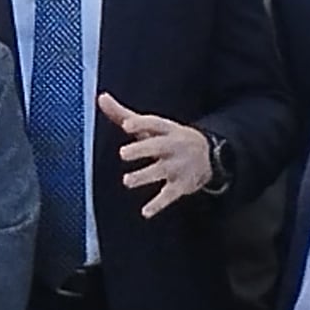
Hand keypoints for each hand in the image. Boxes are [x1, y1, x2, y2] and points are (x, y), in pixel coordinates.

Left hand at [98, 95, 215, 217]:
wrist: (209, 155)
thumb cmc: (169, 138)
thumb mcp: (151, 126)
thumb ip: (124, 115)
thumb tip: (100, 97)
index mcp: (166, 129)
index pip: (154, 124)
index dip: (140, 124)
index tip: (126, 125)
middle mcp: (173, 146)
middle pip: (158, 146)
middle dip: (142, 149)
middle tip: (123, 153)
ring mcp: (178, 166)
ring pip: (161, 171)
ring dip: (144, 176)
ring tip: (127, 181)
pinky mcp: (181, 185)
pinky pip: (169, 195)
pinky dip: (158, 204)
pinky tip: (145, 212)